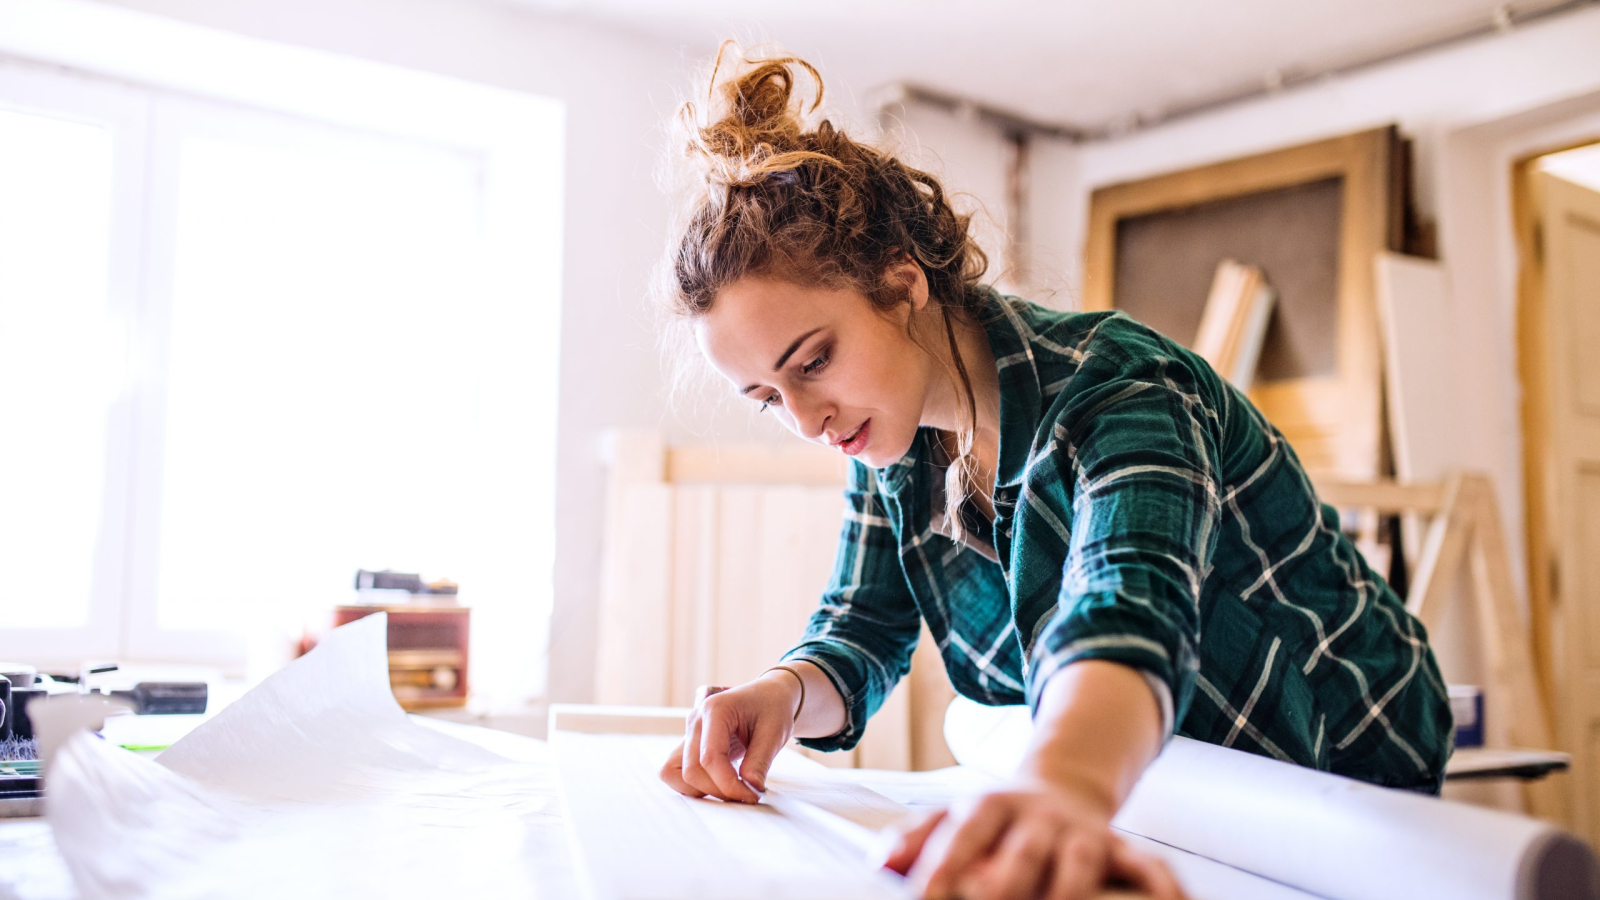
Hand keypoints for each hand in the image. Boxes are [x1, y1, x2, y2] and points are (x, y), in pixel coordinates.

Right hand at [658, 674, 800, 803]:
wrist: (770, 695)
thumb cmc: (773, 707)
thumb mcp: (774, 732)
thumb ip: (760, 761)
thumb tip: (751, 789)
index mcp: (715, 710)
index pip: (709, 758)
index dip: (728, 784)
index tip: (752, 796)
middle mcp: (696, 721)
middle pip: (691, 770)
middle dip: (718, 790)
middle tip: (747, 795)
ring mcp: (689, 733)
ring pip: (676, 773)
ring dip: (702, 790)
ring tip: (732, 789)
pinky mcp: (690, 744)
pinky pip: (677, 771)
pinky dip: (695, 785)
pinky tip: (721, 784)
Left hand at [882, 778, 1185, 899]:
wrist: (1059, 785)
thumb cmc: (994, 819)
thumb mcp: (950, 816)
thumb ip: (914, 838)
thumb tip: (880, 864)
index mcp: (989, 807)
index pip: (963, 833)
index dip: (942, 866)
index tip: (924, 897)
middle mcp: (1039, 817)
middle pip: (1024, 849)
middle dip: (1007, 883)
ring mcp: (1083, 831)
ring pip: (1084, 860)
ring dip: (1073, 891)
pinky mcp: (1122, 847)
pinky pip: (1149, 865)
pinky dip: (1163, 887)